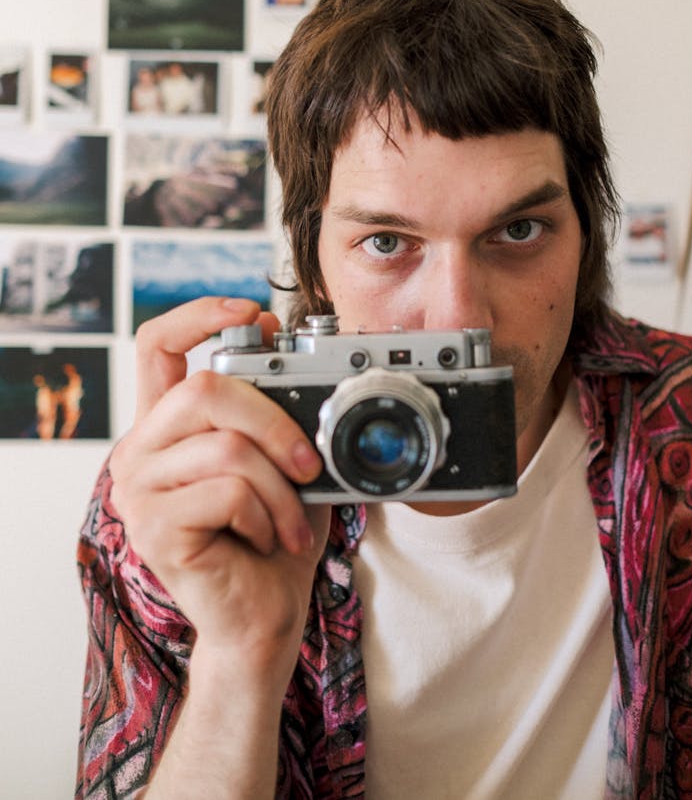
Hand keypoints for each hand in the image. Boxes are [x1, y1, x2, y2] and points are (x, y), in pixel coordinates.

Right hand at [110, 297, 330, 682]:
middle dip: (274, 420)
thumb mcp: (284, 461)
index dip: (200, 315)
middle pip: (204, 389)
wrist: (263, 620)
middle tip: (309, 461)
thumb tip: (296, 347)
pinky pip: (229, 492)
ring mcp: (139, 491)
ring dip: (281, 486)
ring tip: (293, 519)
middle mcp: (139, 451)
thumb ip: (279, 408)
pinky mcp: (154, 529)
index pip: (157, 345)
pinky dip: (270, 514)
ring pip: (227, 446)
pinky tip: (270, 539)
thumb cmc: (274, 538)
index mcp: (166, 426)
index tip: (254, 313)